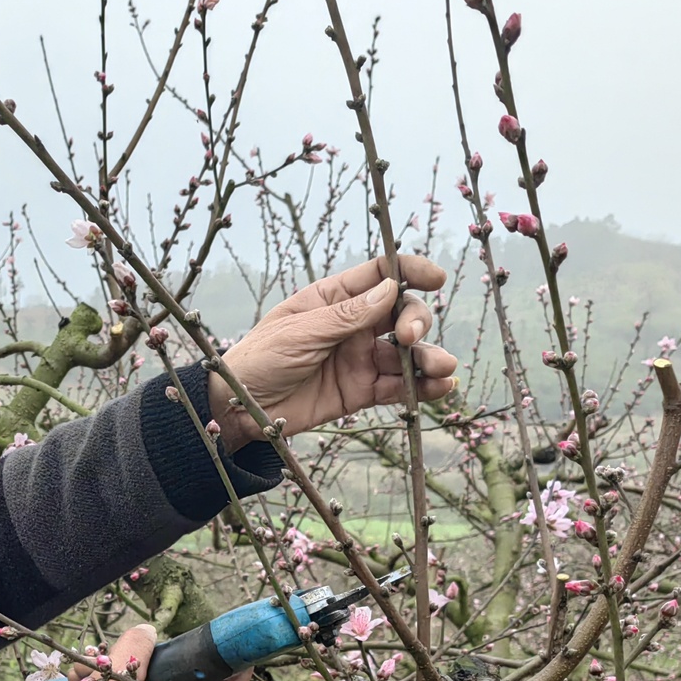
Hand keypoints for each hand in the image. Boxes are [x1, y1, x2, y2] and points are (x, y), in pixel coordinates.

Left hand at [206, 255, 459, 447]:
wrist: (238, 408)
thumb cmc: (259, 359)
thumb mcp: (300, 333)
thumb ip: (346, 316)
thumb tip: (390, 290)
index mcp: (333, 299)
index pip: (380, 275)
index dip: (409, 272)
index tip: (435, 278)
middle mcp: (352, 326)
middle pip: (400, 313)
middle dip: (415, 321)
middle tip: (409, 338)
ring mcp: (359, 359)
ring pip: (405, 354)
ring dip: (428, 358)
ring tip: (443, 368)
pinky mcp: (360, 392)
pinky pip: (397, 387)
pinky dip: (421, 388)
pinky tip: (441, 388)